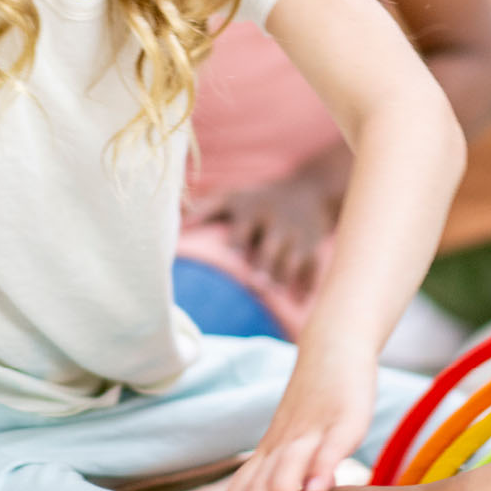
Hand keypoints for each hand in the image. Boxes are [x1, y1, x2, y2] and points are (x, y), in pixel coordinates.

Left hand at [188, 173, 336, 296]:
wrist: (310, 189)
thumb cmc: (258, 200)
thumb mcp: (233, 197)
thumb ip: (203, 209)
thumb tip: (175, 221)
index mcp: (253, 212)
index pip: (245, 227)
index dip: (238, 239)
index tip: (231, 251)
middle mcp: (277, 223)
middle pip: (272, 245)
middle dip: (266, 263)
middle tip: (257, 283)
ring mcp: (298, 235)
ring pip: (294, 258)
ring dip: (285, 276)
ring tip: (274, 292)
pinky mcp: (315, 247)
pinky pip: (314, 268)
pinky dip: (309, 285)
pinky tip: (300, 301)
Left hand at [208, 346, 373, 490]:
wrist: (335, 347)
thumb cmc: (315, 404)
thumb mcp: (295, 443)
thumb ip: (284, 479)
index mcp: (271, 451)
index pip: (242, 489)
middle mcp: (283, 443)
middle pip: (259, 485)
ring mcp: (311, 431)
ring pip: (289, 467)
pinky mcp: (343, 419)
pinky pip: (329, 445)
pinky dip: (323, 466)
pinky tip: (320, 489)